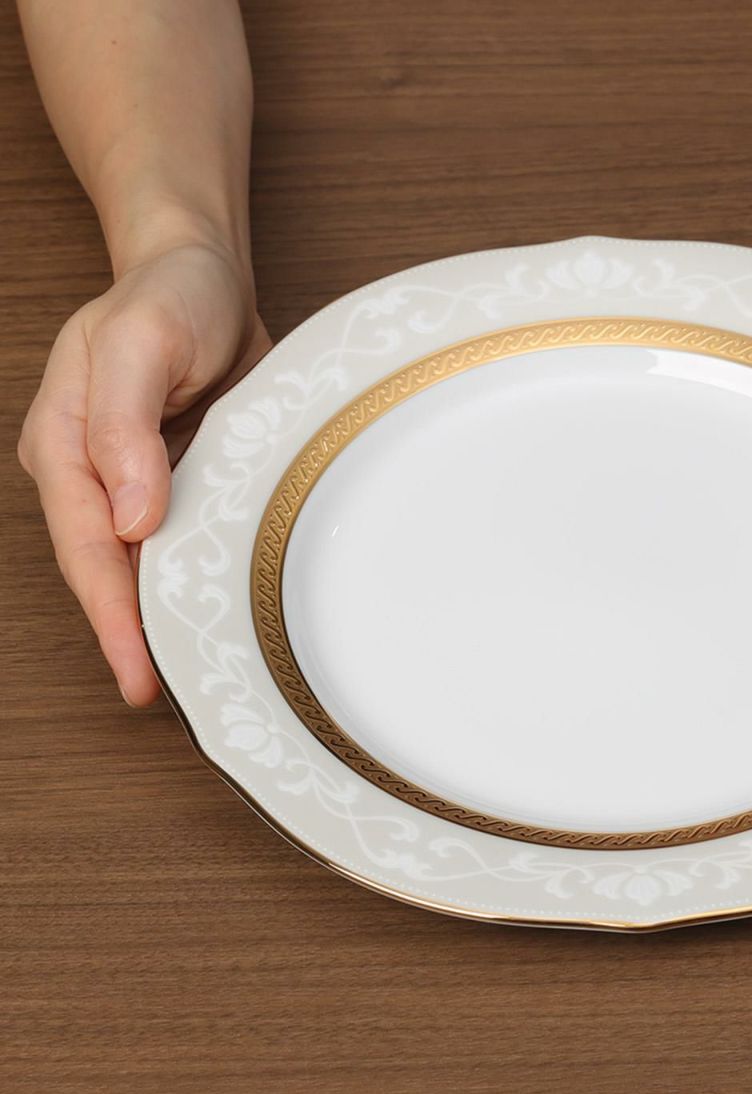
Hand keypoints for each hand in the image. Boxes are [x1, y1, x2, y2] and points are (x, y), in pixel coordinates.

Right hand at [18, 240, 269, 705]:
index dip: (112, 615)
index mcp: (66, 445)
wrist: (200, 273)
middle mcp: (95, 473)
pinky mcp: (180, 476)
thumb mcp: (140, 341)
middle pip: (110, 569)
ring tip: (195, 673)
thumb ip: (124, 425)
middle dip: (132, 634)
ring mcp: (138, 479)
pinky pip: (186, 537)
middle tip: (164, 697)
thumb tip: (131, 519)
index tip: (138, 675)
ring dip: (164, 614)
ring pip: (145, 561)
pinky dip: (197, 576)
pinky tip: (220, 610)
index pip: (87, 548)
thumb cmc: (168, 295)